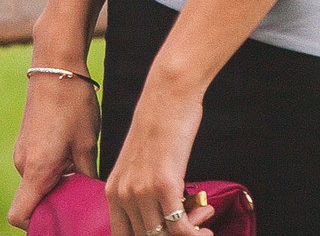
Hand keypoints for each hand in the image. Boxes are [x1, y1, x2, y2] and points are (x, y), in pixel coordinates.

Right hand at [5, 69, 99, 226]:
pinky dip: (55, 174)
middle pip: (33, 203)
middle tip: (86, 204)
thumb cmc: (73, 102)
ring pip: (39, 186)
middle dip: (58, 208)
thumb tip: (94, 203)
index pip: (20, 215)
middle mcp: (23, 164)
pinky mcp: (27, 142)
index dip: (37, 227)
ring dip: (59, 189)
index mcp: (36, 169)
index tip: (64, 225)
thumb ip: (86, 178)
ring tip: (86, 178)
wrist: (55, 64)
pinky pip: (38, 170)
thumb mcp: (86, 144)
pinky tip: (77, 161)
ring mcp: (23, 152)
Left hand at [102, 73, 214, 235]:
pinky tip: (207, 222)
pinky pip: (180, 228)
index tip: (168, 233)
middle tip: (194, 224)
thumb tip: (159, 221)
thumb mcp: (138, 165)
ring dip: (189, 233)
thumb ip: (140, 193)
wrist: (167, 97)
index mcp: (112, 191)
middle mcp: (122, 195)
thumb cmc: (158, 129)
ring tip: (204, 219)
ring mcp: (141, 191)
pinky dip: (196, 233)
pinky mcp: (164, 186)